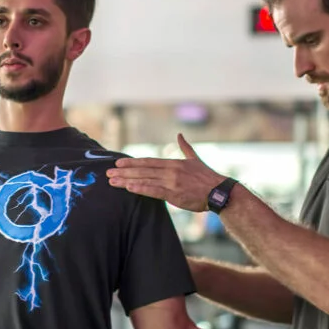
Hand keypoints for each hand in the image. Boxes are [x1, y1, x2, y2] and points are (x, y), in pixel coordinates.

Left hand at [106, 134, 225, 211]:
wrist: (220, 192)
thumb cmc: (207, 177)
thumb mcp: (195, 159)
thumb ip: (185, 147)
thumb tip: (180, 134)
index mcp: (173, 163)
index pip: (148, 162)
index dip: (132, 162)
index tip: (118, 163)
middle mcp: (170, 171)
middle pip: (142, 170)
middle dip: (124, 172)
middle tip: (108, 173)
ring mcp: (171, 182)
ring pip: (145, 180)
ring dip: (127, 180)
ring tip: (112, 182)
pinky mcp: (174, 194)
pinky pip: (154, 191)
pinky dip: (141, 188)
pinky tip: (129, 188)